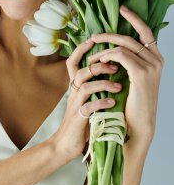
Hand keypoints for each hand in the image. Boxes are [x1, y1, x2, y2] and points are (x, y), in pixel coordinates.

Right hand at [51, 39, 120, 160]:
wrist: (65, 144)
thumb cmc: (79, 120)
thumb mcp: (84, 99)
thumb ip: (91, 85)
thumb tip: (108, 70)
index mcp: (74, 86)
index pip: (72, 62)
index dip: (80, 50)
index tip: (93, 40)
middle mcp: (73, 92)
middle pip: (82, 71)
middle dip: (99, 65)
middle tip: (115, 65)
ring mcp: (75, 104)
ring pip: (86, 86)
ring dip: (104, 83)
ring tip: (118, 85)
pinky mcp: (79, 118)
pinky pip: (89, 106)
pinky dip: (102, 103)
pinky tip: (112, 104)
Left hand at [88, 5, 163, 144]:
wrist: (139, 122)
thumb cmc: (133, 100)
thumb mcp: (133, 76)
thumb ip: (129, 59)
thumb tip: (113, 45)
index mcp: (156, 58)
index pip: (146, 31)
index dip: (134, 18)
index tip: (122, 9)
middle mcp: (157, 59)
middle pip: (130, 36)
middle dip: (110, 34)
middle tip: (94, 36)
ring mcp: (151, 66)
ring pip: (123, 45)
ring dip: (104, 48)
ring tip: (93, 56)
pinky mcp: (141, 74)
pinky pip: (121, 56)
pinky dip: (108, 56)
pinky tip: (100, 61)